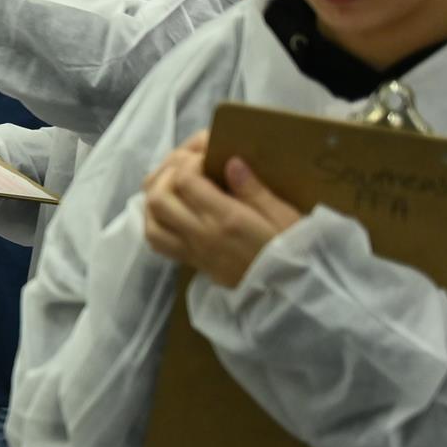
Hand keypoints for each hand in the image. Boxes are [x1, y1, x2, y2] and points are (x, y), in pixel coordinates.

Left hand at [142, 135, 302, 289]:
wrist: (292, 293)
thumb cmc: (296, 250)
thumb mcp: (285, 216)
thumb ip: (254, 190)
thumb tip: (230, 162)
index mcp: (228, 220)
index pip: (186, 181)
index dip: (189, 160)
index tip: (207, 152)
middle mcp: (202, 235)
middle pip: (159, 198)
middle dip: (166, 172)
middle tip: (186, 162)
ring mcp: (193, 251)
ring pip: (151, 220)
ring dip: (154, 195)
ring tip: (173, 180)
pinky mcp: (192, 262)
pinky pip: (157, 241)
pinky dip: (154, 219)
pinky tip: (169, 208)